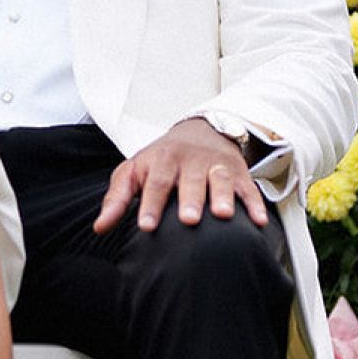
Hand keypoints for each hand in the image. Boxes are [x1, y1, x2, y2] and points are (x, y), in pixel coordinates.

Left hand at [93, 119, 267, 234]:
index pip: (156, 182)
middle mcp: (191, 161)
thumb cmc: (160, 160)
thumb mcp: (134, 171)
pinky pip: (248, 187)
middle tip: (188, 220)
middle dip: (190, 199)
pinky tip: (257, 221)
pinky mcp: (238, 172)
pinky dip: (254, 203)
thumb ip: (117, 198)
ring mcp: (216, 165)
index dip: (151, 204)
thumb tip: (100, 227)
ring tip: (223, 216)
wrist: (199, 131)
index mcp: (163, 160)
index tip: (146, 226)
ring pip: (221, 179)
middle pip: (191, 180)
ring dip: (223, 197)